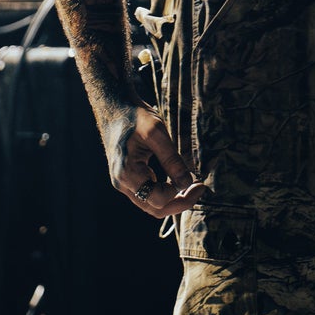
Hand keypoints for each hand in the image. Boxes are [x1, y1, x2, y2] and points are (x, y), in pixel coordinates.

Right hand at [101, 98, 202, 218]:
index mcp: (127, 173)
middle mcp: (122, 183)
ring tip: (191, 185)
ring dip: (172, 199)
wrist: (114, 106)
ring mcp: (123, 182)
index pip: (158, 200)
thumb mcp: (156, 132)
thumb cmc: (134, 115)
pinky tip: (176, 181)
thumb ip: (171, 159)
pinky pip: (147, 194)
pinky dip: (163, 192)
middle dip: (179, 202)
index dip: (180, 195)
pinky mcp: (127, 178)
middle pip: (154, 208)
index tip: (199, 183)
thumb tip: (187, 182)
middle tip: (200, 188)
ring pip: (150, 204)